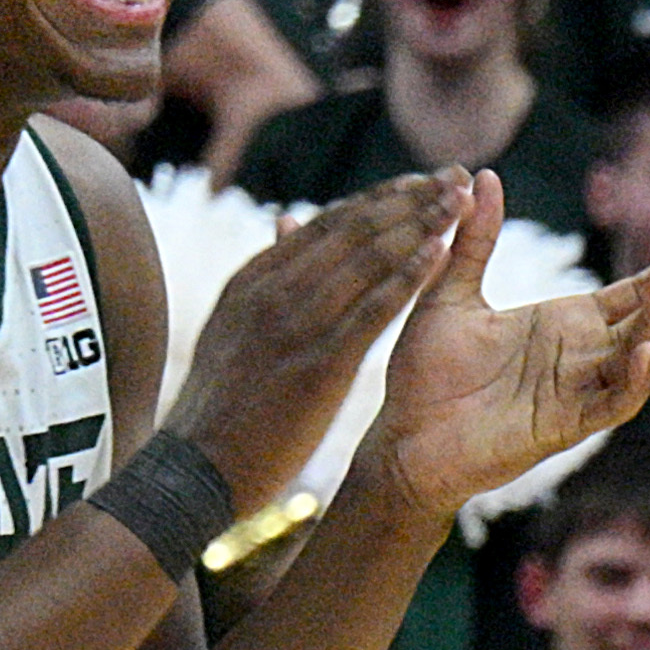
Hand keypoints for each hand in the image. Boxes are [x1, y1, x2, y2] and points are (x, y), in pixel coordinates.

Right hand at [167, 174, 465, 512]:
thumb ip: (266, 279)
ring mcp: (293, 327)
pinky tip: (443, 253)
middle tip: (453, 176)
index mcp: (252, 281)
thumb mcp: (231, 330)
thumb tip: (287, 219)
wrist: (191, 473)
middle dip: (408, 198)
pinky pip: (371, 310)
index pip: (326, 223)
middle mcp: (271, 292)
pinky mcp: (316, 367)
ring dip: (418, 224)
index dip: (379, 198)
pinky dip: (408, 277)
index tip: (419, 180)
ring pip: (365, 258)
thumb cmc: (217, 411)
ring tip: (459, 200)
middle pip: (352, 229)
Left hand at [367, 169, 649, 515]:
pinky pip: (614, 404)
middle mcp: (581, 357)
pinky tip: (645, 351)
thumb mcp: (450, 292)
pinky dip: (634, 379)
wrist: (401, 437)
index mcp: (564, 324)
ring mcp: (577, 393)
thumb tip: (486, 176)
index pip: (633, 292)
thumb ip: (476, 239)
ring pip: (640, 357)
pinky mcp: (564, 426)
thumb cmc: (425, 373)